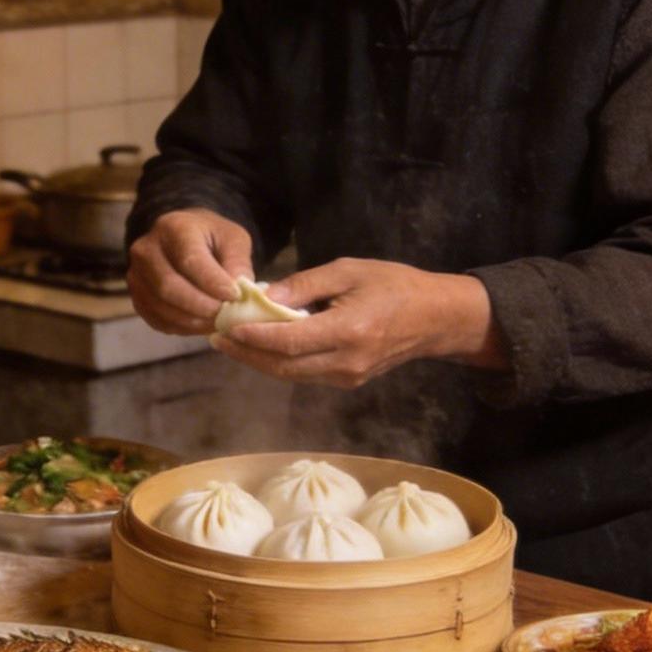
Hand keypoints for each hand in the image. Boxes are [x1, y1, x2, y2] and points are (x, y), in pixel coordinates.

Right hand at [127, 210, 254, 334]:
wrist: (184, 239)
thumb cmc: (212, 239)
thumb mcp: (233, 239)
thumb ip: (238, 263)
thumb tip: (238, 293)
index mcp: (173, 227)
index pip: (189, 260)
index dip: (212, 283)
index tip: (234, 297)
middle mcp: (146, 250)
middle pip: (169, 287)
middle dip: (201, 307)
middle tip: (225, 316)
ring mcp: (136, 274)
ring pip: (161, 306)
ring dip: (192, 321)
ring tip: (217, 322)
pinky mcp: (136, 296)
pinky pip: (156, 319)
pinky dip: (181, 327)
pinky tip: (200, 324)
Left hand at [210, 258, 502, 387]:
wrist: (436, 318)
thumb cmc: (394, 284)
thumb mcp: (349, 270)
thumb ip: (305, 284)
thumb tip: (265, 298)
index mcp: (348, 331)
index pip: (290, 341)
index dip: (254, 338)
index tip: (226, 328)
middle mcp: (346, 362)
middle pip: (284, 366)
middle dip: (246, 354)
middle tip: (216, 338)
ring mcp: (348, 377)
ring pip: (291, 375)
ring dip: (258, 362)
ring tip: (230, 343)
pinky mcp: (348, 381)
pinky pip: (305, 375)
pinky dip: (280, 363)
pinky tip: (261, 348)